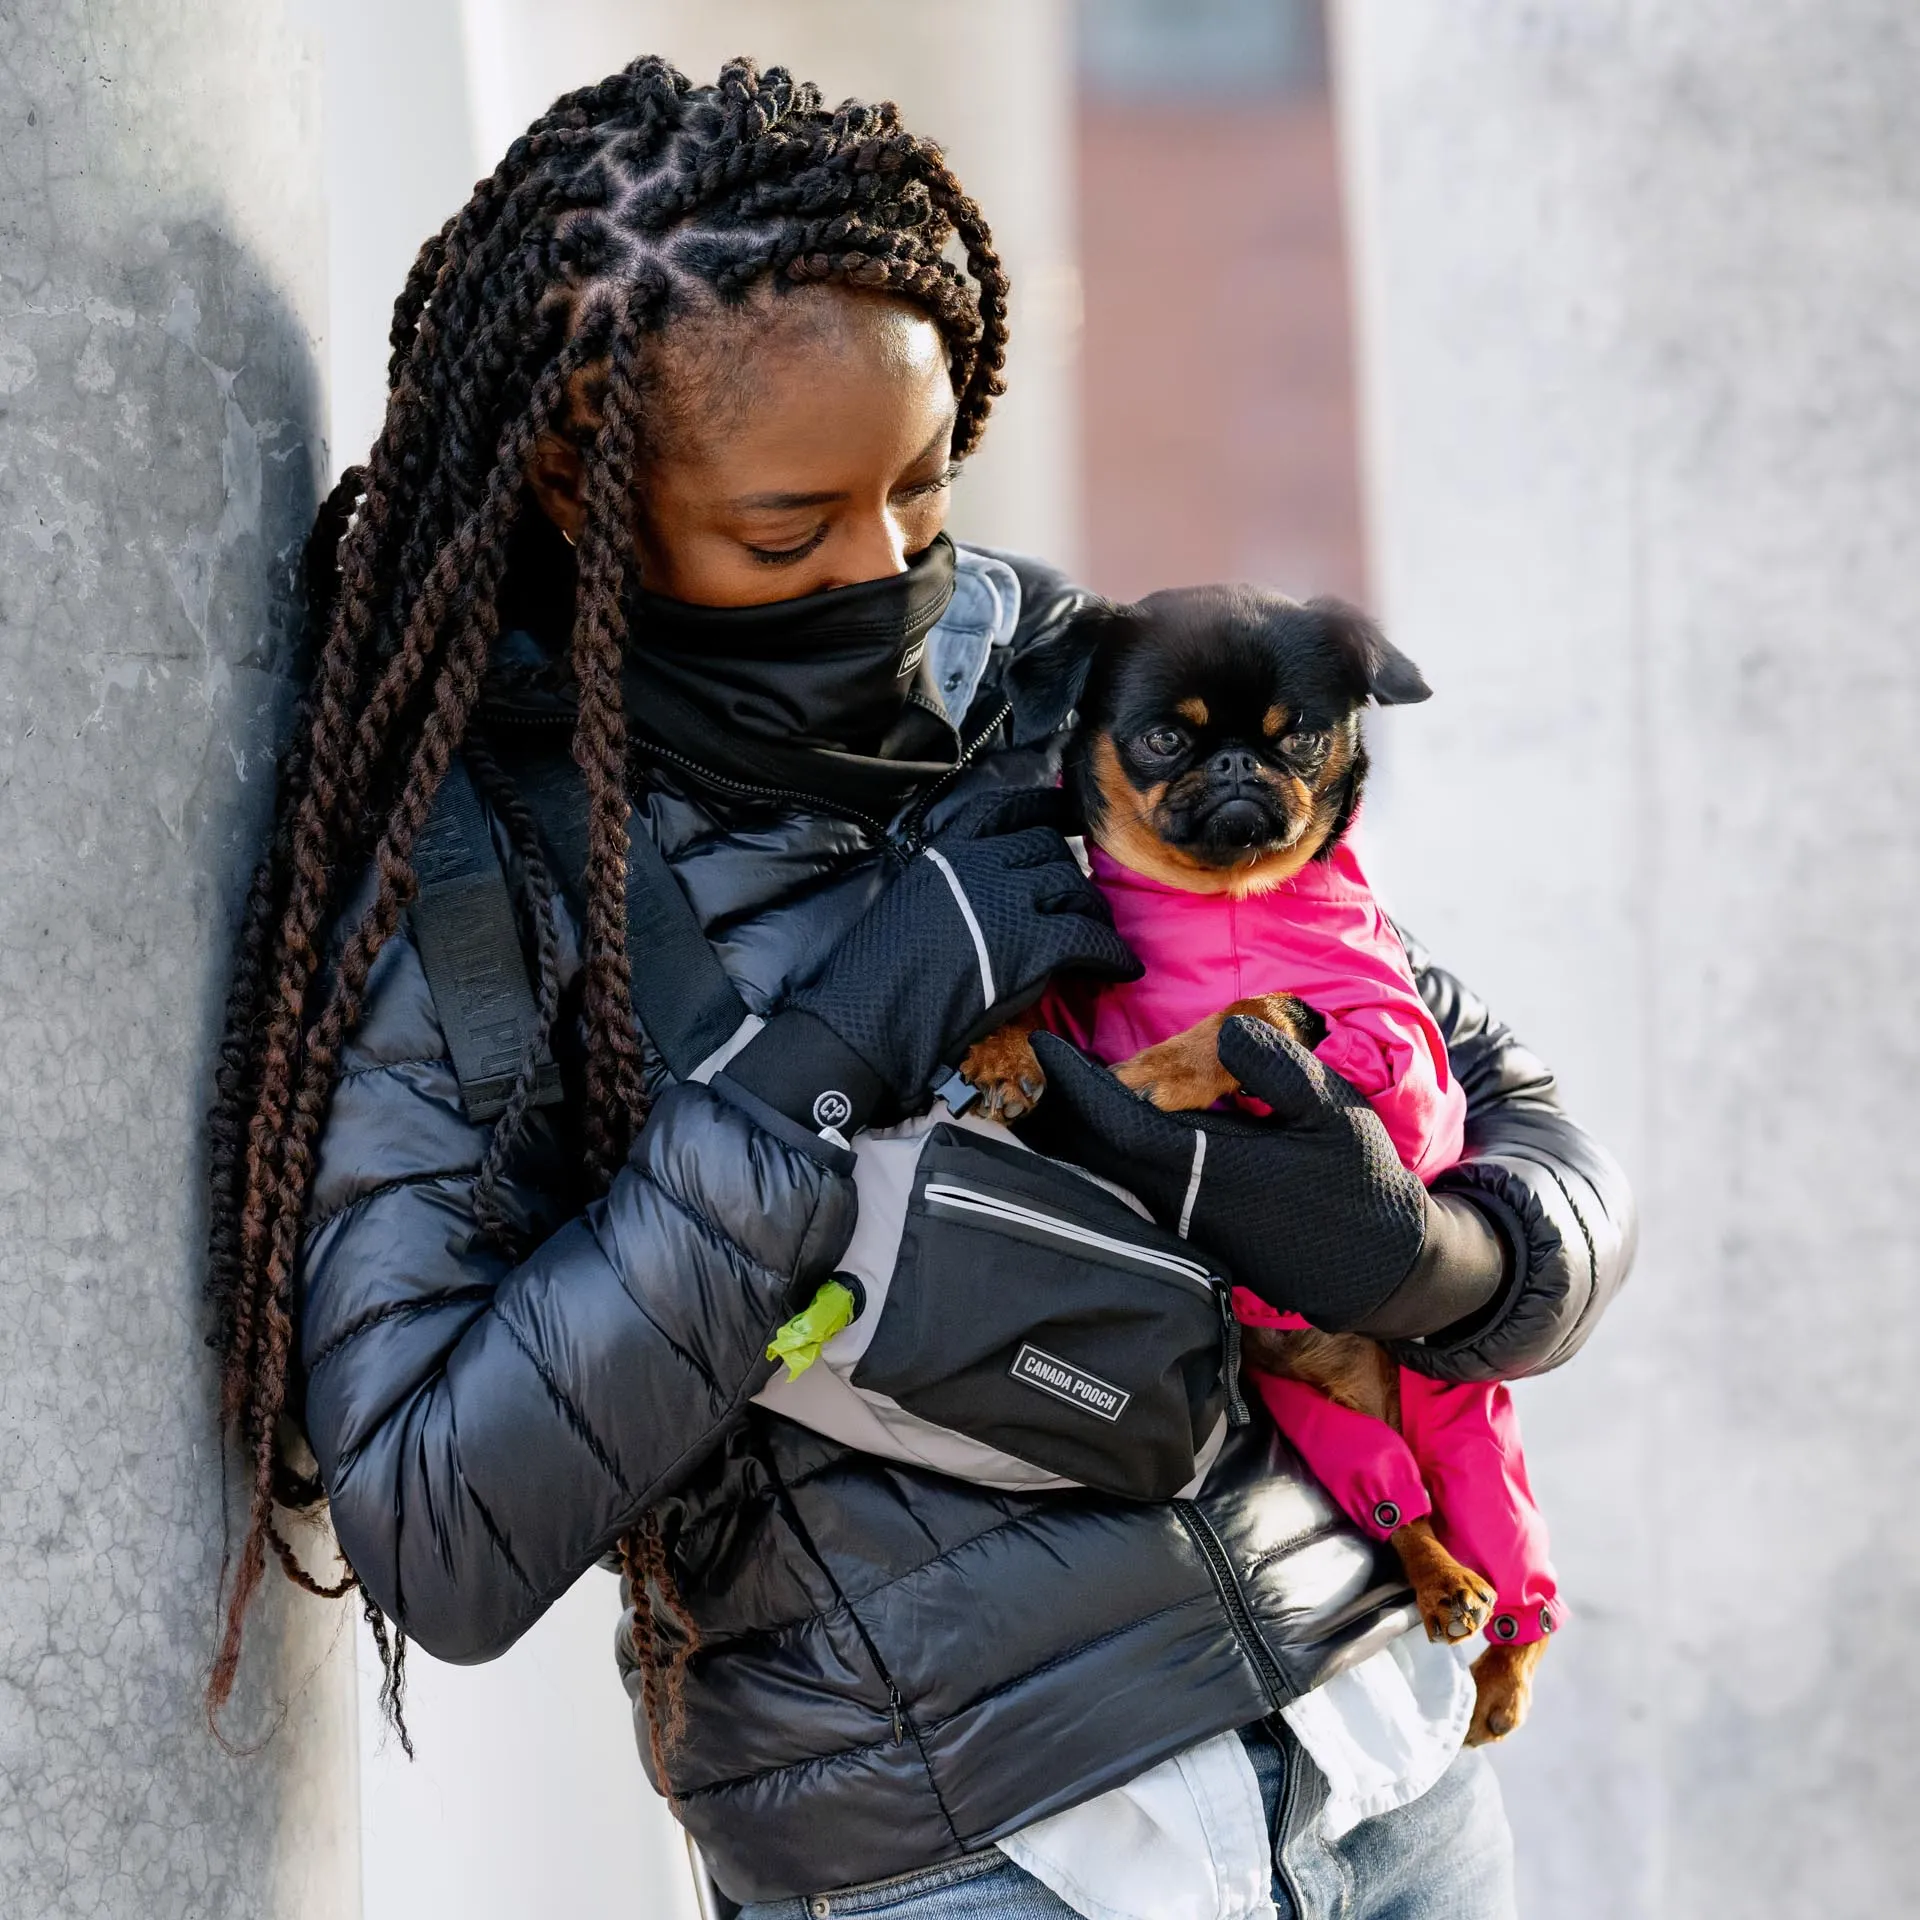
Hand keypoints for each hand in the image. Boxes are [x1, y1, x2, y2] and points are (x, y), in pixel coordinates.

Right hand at [725, 788, 1139, 1132]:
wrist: (867, 1019)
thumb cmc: (872, 977)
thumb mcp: (906, 903)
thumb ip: (947, 885)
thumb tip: (982, 896)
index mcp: (944, 853)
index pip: (1003, 809)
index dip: (1043, 807)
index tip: (1067, 813)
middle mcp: (978, 865)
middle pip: (1048, 850)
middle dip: (1073, 875)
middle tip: (1084, 901)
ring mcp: (1006, 901)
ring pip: (1074, 889)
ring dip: (1094, 915)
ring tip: (1101, 939)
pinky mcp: (1030, 946)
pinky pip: (1091, 939)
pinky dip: (1113, 954)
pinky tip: (1121, 969)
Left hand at [1022, 1017, 1428, 1330]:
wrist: (1381, 1268)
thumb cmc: (1361, 1182)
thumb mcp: (1336, 1112)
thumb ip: (1281, 1070)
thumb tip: (1225, 1032)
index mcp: (1214, 1171)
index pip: (1120, 1123)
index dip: (1078, 1083)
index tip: (1045, 1046)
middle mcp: (1185, 1207)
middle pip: (1096, 1156)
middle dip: (1061, 1109)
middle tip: (1034, 1063)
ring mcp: (1185, 1231)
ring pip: (1109, 1180)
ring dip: (1077, 1137)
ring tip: (1054, 1092)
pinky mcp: (1193, 1244)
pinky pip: (1129, 1196)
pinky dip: (1103, 1163)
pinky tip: (1100, 1137)